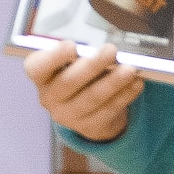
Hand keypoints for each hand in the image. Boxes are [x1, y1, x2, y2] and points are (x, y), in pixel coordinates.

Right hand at [24, 41, 143, 141]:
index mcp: (42, 77)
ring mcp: (68, 115)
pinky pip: (108, 110)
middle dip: (92, 66)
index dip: (53, 58)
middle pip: (69, 82)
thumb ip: (83, 55)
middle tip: (111, 50)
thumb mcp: (75, 63)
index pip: (37, 68)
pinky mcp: (88, 127)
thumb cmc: (82, 75)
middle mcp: (50, 98)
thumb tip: (105, 49)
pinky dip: (125, 95)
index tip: (71, 46)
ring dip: (113, 82)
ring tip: (130, 69)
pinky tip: (136, 83)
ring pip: (92, 98)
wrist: (89, 110)